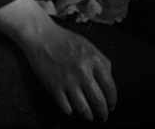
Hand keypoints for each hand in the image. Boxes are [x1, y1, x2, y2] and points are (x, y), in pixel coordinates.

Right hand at [0, 0, 116, 121]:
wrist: (42, 36)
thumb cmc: (64, 40)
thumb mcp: (89, 46)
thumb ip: (101, 62)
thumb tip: (109, 81)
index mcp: (94, 60)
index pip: (110, 87)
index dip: (112, 100)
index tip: (111, 106)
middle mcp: (82, 71)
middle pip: (98, 101)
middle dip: (103, 113)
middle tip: (103, 116)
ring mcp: (68, 80)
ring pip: (84, 109)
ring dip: (89, 116)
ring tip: (89, 117)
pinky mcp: (54, 87)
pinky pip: (66, 108)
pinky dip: (72, 114)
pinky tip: (74, 112)